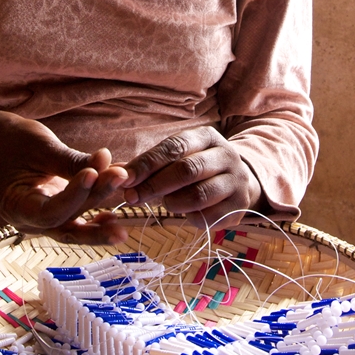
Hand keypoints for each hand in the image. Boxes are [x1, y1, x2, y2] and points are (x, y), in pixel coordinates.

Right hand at [0, 106, 128, 243]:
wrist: (0, 143)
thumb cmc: (14, 142)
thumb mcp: (40, 147)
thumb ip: (71, 161)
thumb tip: (106, 161)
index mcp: (15, 206)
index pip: (49, 211)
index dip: (74, 195)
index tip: (93, 172)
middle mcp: (29, 221)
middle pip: (67, 221)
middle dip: (96, 200)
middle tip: (121, 179)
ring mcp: (43, 221)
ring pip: (75, 229)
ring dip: (101, 224)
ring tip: (124, 220)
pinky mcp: (57, 215)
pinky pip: (78, 223)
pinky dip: (96, 220)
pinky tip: (115, 218)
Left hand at [121, 127, 261, 228]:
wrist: (239, 182)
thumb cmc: (197, 168)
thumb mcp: (179, 157)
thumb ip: (150, 164)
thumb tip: (115, 171)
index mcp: (206, 137)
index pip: (174, 147)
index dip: (147, 163)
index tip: (125, 178)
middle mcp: (226, 155)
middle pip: (186, 170)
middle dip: (154, 185)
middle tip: (132, 197)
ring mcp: (235, 181)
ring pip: (197, 195)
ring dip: (173, 203)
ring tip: (166, 203)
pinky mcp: (239, 206)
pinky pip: (207, 217)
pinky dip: (190, 217)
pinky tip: (187, 213)